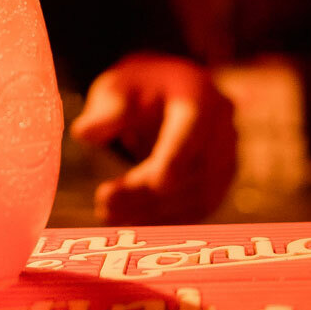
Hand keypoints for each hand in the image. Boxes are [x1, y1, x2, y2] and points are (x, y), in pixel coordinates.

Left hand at [69, 52, 237, 225]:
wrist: (168, 95)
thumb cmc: (139, 89)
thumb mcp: (119, 87)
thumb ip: (107, 109)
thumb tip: (84, 133)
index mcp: (199, 95)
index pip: (191, 129)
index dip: (177, 157)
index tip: (156, 184)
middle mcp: (222, 128)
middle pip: (192, 168)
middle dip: (148, 191)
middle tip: (104, 201)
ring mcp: (226, 158)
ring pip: (197, 195)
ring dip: (153, 211)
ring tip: (108, 213)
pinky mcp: (219, 182)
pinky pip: (198, 208)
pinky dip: (166, 219)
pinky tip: (130, 222)